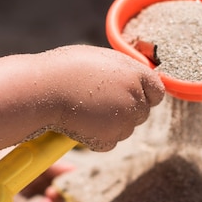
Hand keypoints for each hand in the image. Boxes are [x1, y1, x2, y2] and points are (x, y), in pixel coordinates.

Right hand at [47, 45, 164, 150]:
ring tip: (86, 109)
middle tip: (100, 103)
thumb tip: (134, 80)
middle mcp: (135, 97)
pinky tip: (81, 123)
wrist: (43, 89)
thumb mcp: (101, 59)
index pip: (157, 91)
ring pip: (126, 129)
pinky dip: (97, 137)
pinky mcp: (109, 138)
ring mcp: (124, 120)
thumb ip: (123, 72)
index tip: (131, 96)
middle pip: (142, 113)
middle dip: (126, 110)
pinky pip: (110, 141)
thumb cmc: (66, 69)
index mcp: (136, 73)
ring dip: (111, 124)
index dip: (145, 94)